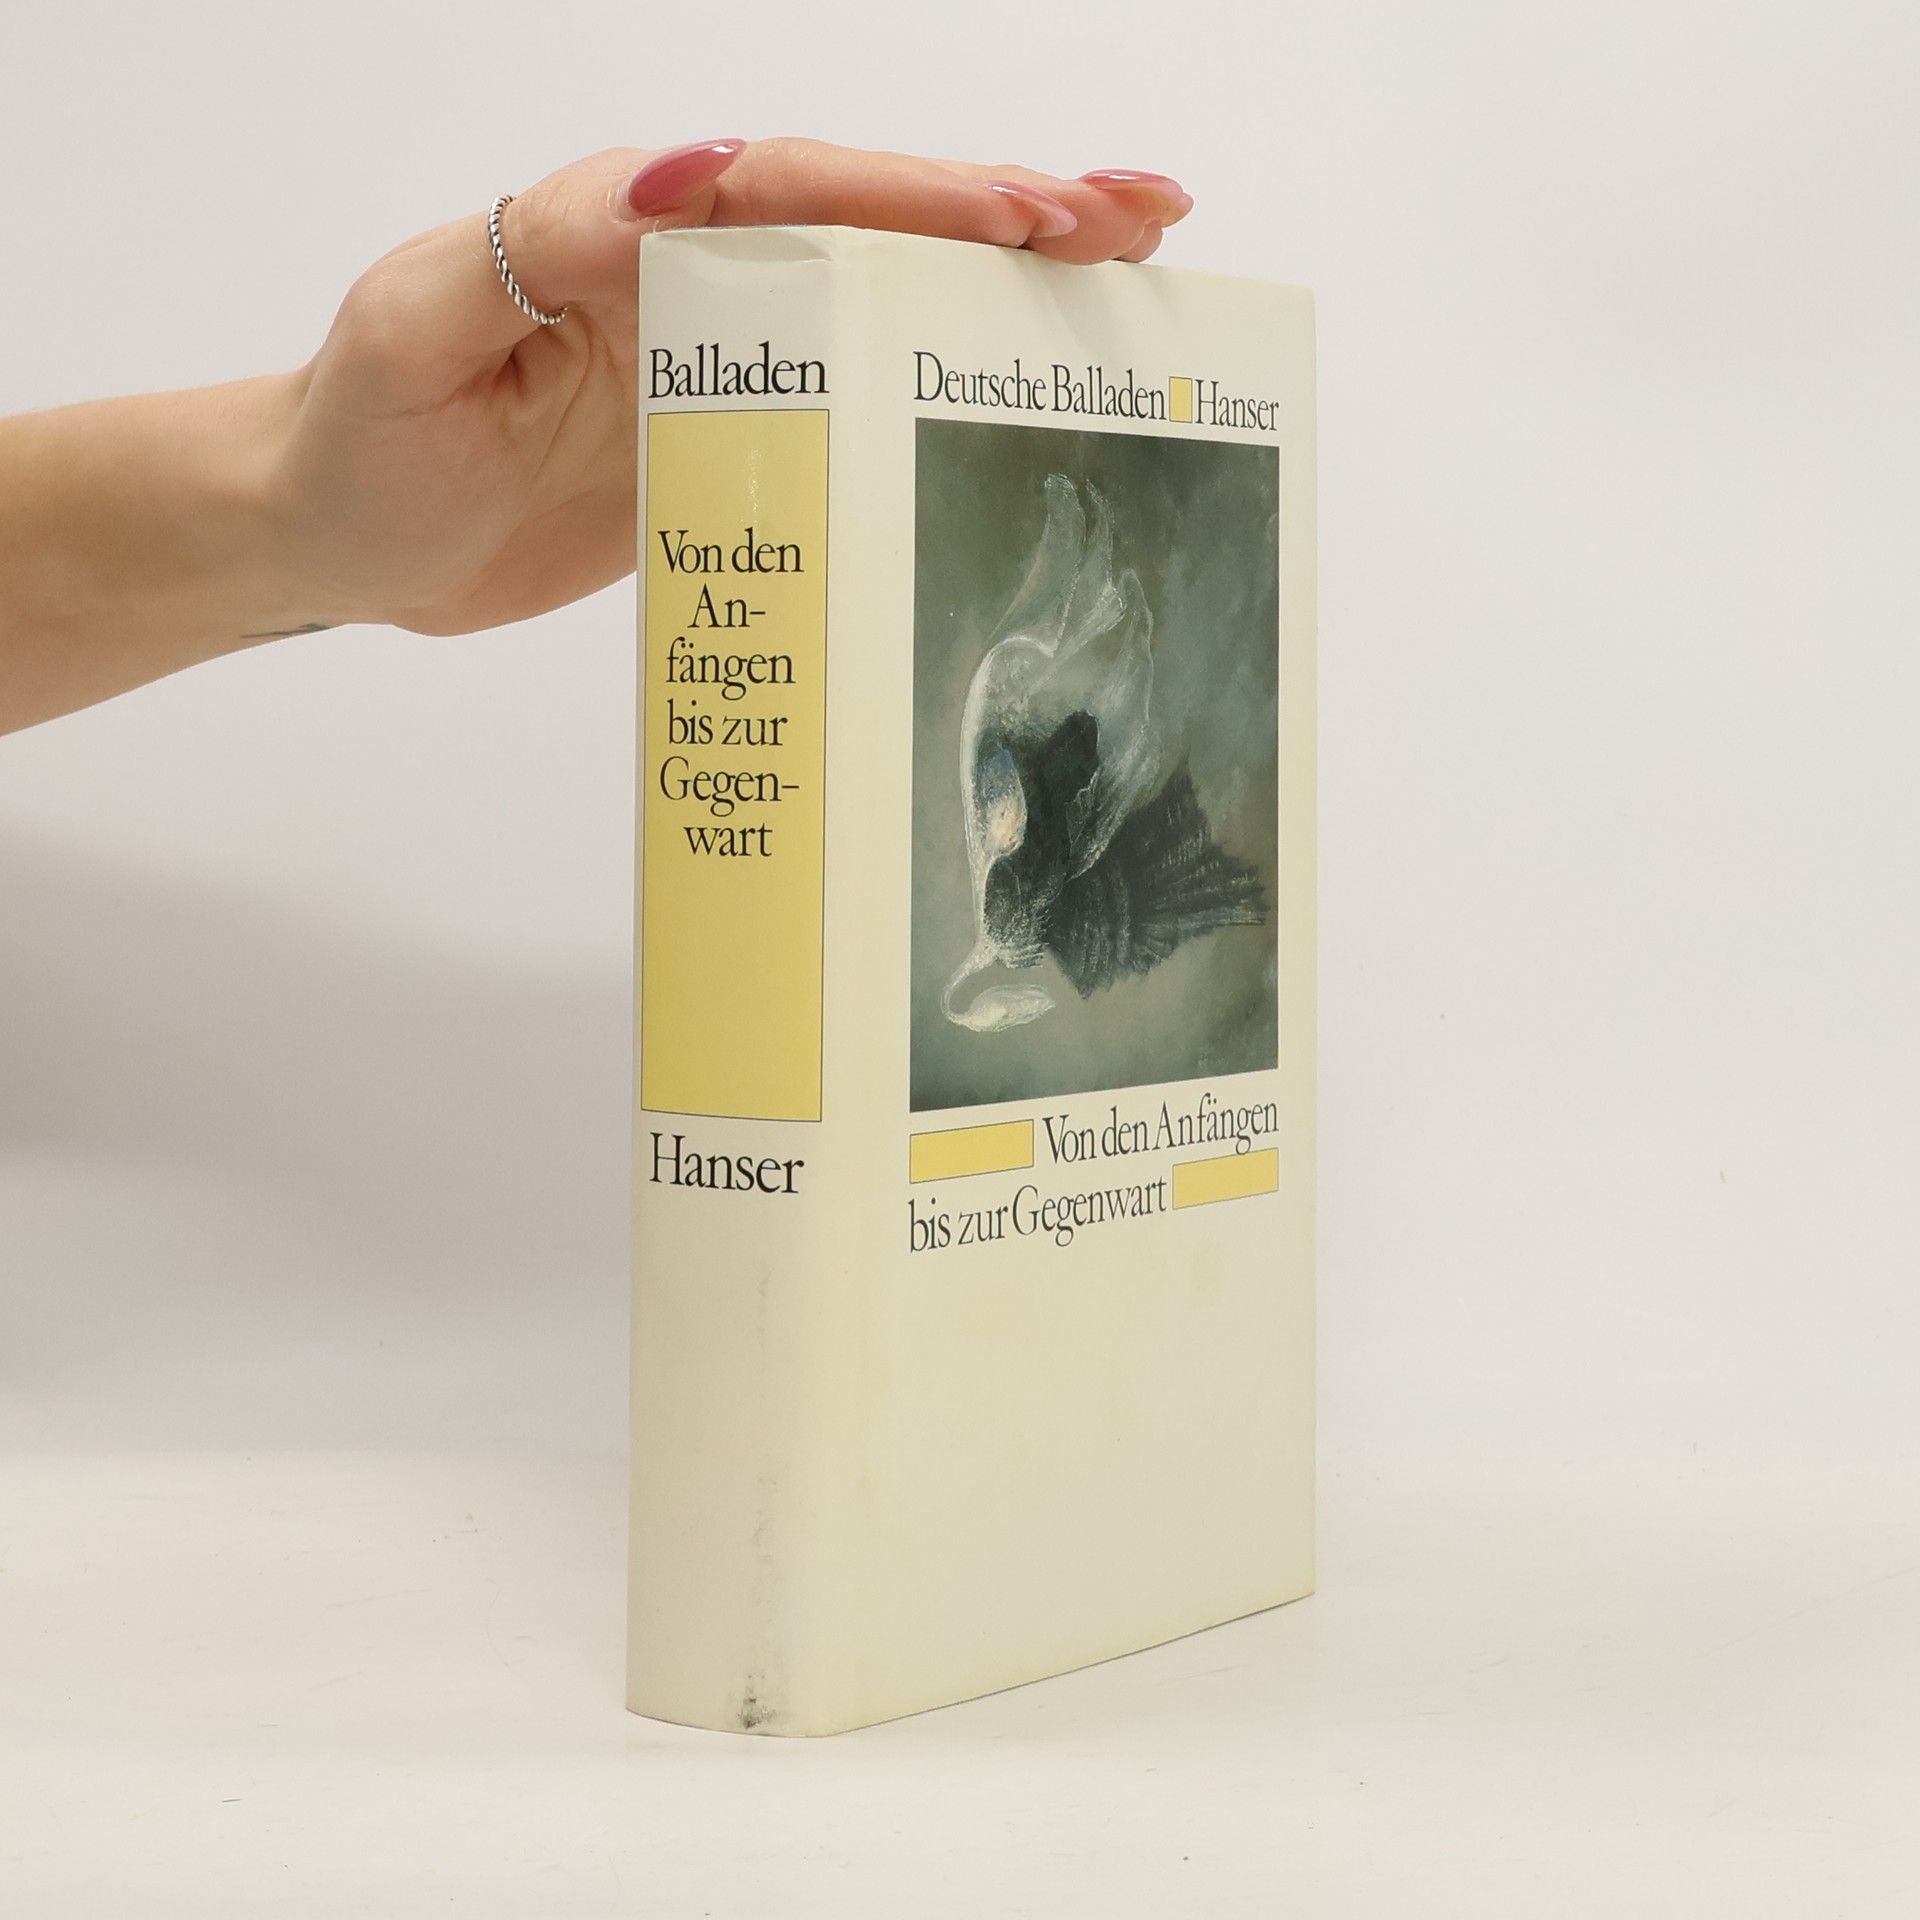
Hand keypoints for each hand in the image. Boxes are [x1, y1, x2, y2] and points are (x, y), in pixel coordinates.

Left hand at [272, 140, 1192, 636]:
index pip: (791, 187)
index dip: (916, 199)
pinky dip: (938, 387)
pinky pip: (851, 398)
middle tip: (1140, 223)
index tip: (1030, 218)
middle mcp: (691, 276)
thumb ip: (528, 247)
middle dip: (1009, 218)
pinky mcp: (733, 440)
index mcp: (626, 227)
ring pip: (882, 301)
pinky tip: (1014, 389)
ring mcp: (722, 360)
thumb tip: (681, 179)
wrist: (338, 538)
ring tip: (1130, 274)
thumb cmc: (362, 438)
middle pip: (870, 224)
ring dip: (1004, 290)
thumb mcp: (418, 329)